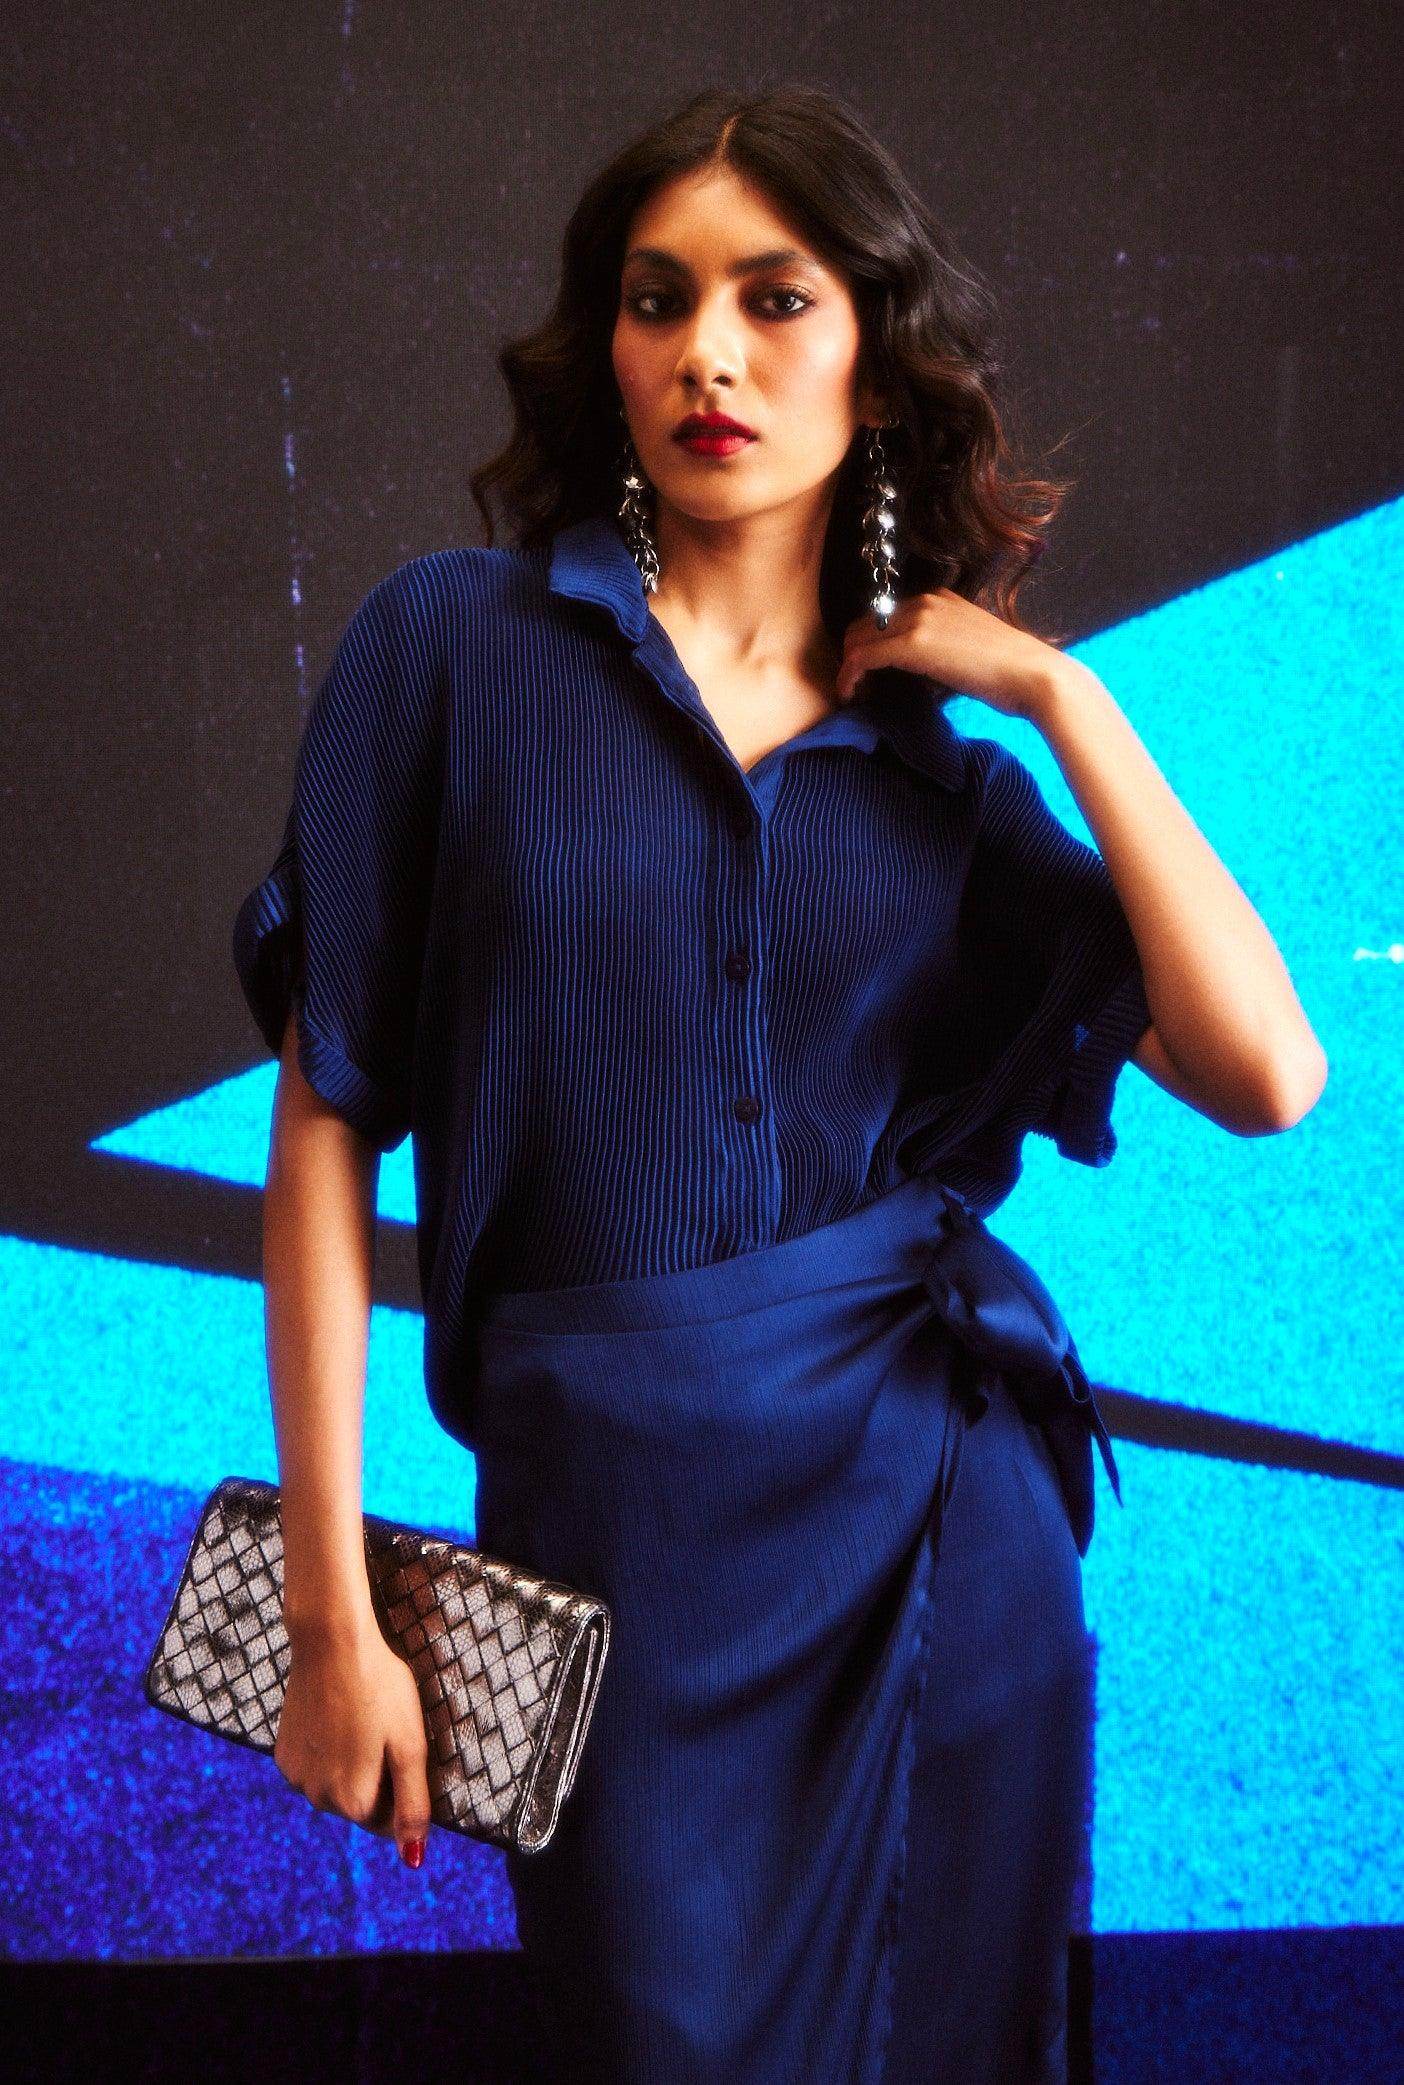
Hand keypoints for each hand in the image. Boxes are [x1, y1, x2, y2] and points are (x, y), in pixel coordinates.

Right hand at [274, 1615, 432, 1867]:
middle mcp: (317, 1799)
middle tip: (382, 1730)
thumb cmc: (380, 1687)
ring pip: (335, 1788)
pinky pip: (314, 1769)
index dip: (402, 1785)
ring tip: (359, 1721)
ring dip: (351, 1767)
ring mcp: (296, 1778)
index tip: (399, 1747)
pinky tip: (336, 1719)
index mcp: (353, 1802)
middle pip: (360, 1806)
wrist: (331, 1641)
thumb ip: (413, 1805)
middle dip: (376, 1778)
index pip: (388, 1822)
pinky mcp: (283, 1755)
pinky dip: (327, 1753)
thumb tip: (414, 1859)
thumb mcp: (410, 1744)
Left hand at [835, 589, 1068, 719]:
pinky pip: (861, 657)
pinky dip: (848, 676)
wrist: (1034, 675)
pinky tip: (850, 694)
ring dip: (848, 667)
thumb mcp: (969, 646)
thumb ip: (941, 645)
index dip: (870, 644)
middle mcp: (924, 601)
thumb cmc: (1011, 671)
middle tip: (857, 685)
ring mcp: (917, 620)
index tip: (870, 673)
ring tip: (853, 693)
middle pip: (864, 624)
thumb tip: (921, 664)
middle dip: (853, 655)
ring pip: (857, 639)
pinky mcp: (913, 644)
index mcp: (939, 599)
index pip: (885, 615)